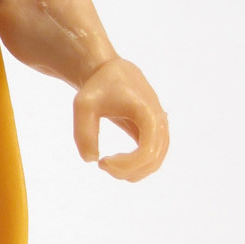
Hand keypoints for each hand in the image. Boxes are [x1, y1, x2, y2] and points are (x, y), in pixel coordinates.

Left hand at [73, 57, 168, 181]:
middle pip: (153, 161)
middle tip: (102, 164)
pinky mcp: (155, 132)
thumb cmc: (97, 87)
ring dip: (131, 172)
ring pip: (155, 163)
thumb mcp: (83, 106)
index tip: (102, 162)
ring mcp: (161, 127)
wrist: (111, 71)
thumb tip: (91, 160)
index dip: (127, 164)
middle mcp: (160, 121)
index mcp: (147, 112)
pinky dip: (135, 167)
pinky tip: (115, 161)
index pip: (148, 151)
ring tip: (106, 163)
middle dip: (126, 171)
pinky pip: (152, 158)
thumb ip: (83, 133)